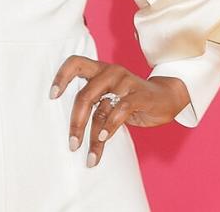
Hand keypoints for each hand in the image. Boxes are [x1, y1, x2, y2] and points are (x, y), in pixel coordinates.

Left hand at [49, 55, 189, 167]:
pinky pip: (120, 110)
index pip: (75, 63)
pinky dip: (110, 126)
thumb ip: (94, 104)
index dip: (61, 76)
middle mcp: (110, 72)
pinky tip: (103, 138)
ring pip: (101, 108)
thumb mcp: (110, 98)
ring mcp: (125, 82)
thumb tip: (71, 126)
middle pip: (84, 95)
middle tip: (72, 144)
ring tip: (89, 155)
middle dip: (76, 122)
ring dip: (93, 134)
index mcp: (98, 69)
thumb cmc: (131, 100)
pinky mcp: (139, 95)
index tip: (52, 96)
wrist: (166, 97)